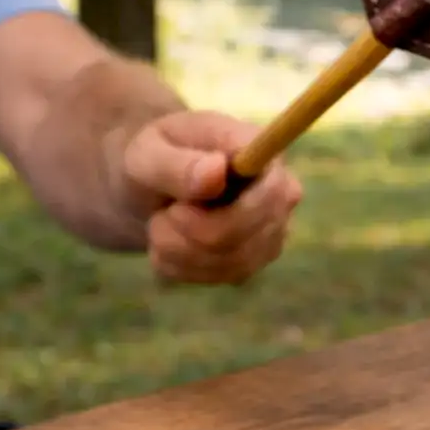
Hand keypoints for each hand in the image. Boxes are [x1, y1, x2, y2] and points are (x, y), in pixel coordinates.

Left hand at [118, 110, 302, 284]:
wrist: (149, 185)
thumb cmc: (153, 154)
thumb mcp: (149, 151)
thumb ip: (178, 164)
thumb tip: (216, 172)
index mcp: (263, 153)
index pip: (273, 194)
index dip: (227, 213)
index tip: (177, 207)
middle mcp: (280, 195)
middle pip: (243, 238)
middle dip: (188, 233)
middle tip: (161, 214)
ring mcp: (271, 233)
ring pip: (229, 263)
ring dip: (179, 251)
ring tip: (161, 224)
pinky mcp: (252, 261)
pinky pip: (217, 277)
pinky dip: (180, 266)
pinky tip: (169, 243)